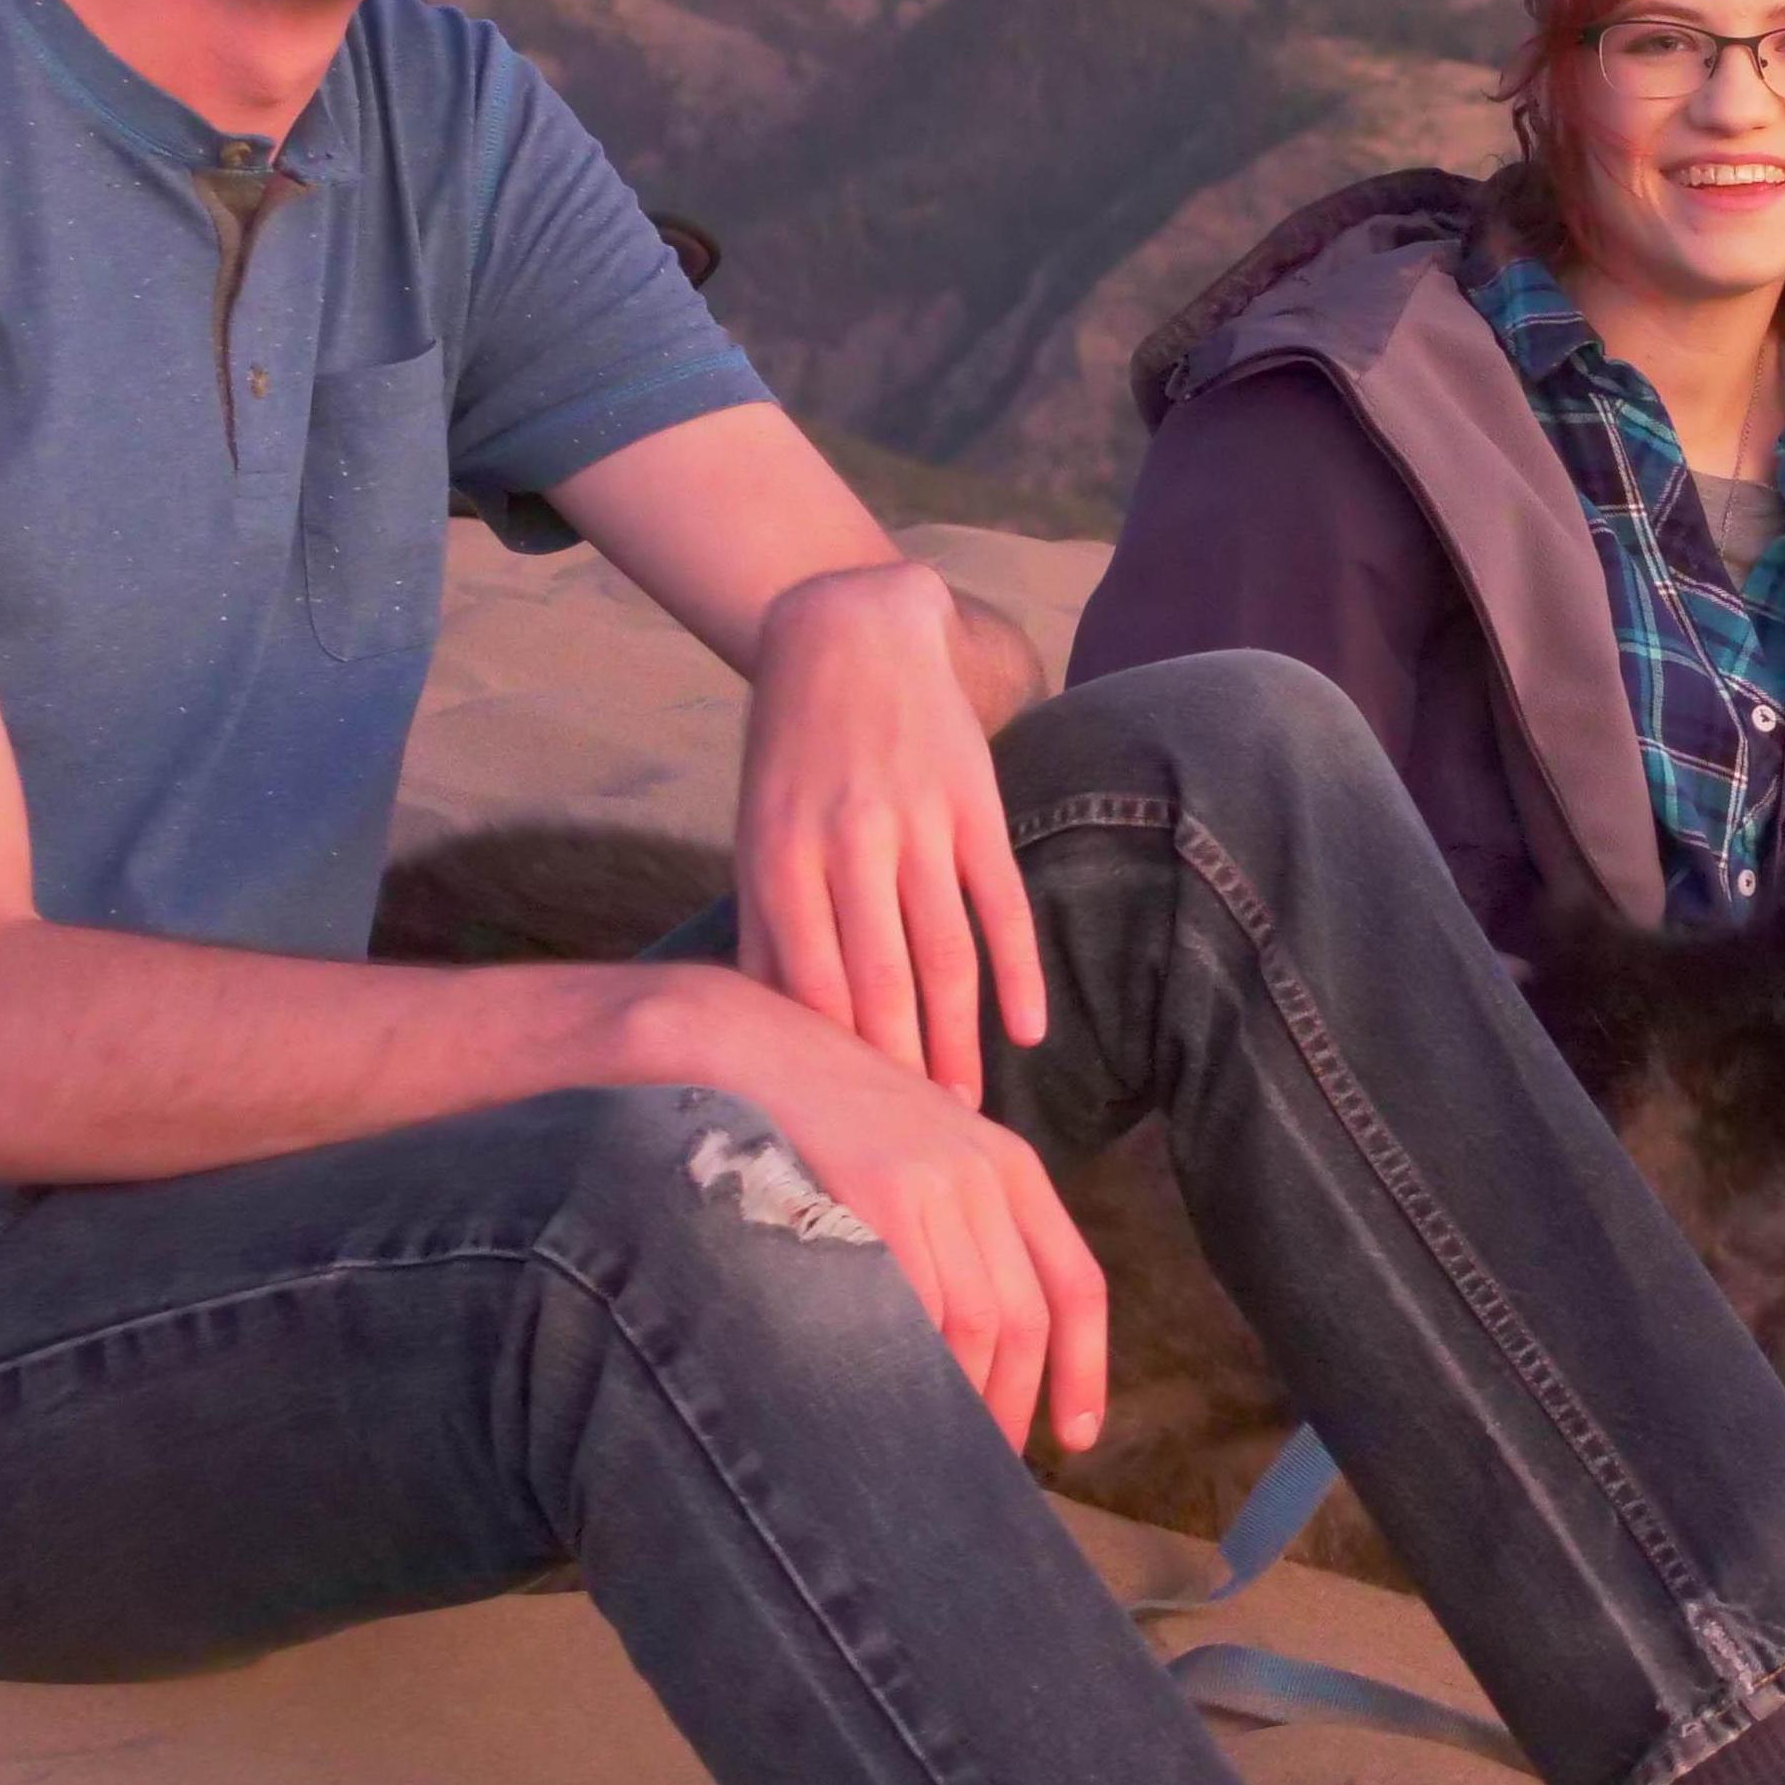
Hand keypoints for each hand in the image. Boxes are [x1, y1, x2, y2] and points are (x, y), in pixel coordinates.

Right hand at [676, 972, 1105, 1451]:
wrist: (753, 1047)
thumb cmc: (830, 1115)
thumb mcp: (923, 1154)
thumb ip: (962, 1224)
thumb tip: (977, 1336)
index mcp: (1010, 1166)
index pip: (1076, 1283)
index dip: (1085, 1370)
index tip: (1075, 1437)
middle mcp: (986, 1172)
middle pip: (1027, 1318)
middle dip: (1012, 1403)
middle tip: (984, 1462)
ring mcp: (933, 1180)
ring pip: (975, 1321)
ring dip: (961, 1396)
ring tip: (934, 1443)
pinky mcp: (878, 1191)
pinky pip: (914, 1303)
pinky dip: (910, 1361)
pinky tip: (890, 1395)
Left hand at [736, 560, 1047, 1104]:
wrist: (849, 634)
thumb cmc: (792, 752)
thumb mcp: (758, 831)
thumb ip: (769, 926)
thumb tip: (775, 1033)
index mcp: (780, 857)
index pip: (810, 988)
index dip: (832, 1068)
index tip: (845, 1133)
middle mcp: (848, 843)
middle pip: (881, 985)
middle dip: (898, 1076)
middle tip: (915, 1151)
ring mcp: (917, 823)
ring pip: (942, 956)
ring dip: (957, 1042)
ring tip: (965, 1111)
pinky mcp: (974, 803)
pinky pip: (1001, 903)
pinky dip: (1018, 972)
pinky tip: (1027, 1032)